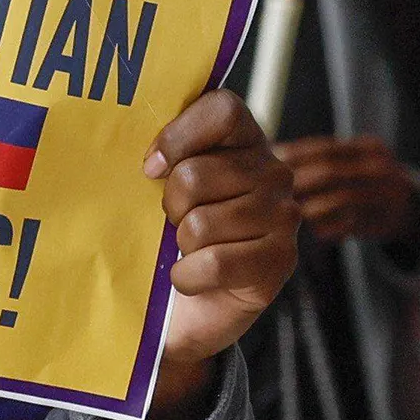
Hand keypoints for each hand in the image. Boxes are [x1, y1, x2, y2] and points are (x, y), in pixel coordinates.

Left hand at [144, 89, 299, 403]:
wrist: (187, 309)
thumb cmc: (169, 236)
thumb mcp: (161, 186)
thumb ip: (158, 156)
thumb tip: (136, 152)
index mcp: (244, 140)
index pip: (222, 109)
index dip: (178, 137)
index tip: (151, 168)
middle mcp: (273, 172)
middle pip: (196, 174)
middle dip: (170, 206)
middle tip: (174, 221)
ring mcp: (283, 216)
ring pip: (201, 223)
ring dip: (181, 245)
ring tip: (188, 248)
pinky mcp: (279, 262)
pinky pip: (216, 263)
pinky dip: (188, 277)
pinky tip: (190, 277)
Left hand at [276, 135, 419, 244]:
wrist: (409, 208)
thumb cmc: (365, 180)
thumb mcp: (353, 159)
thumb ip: (322, 156)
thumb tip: (272, 151)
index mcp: (369, 148)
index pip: (326, 147)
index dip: (296, 154)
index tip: (271, 162)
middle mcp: (380, 168)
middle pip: (332, 171)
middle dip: (299, 180)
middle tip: (273, 190)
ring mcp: (385, 195)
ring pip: (342, 198)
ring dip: (311, 206)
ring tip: (289, 212)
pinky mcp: (383, 221)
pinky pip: (350, 225)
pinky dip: (329, 228)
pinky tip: (313, 230)